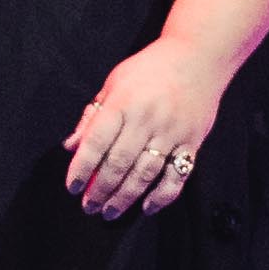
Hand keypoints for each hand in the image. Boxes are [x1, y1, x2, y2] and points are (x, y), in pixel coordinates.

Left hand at [61, 37, 229, 218]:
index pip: (96, 142)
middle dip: (101, 190)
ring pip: (145, 174)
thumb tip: (71, 146)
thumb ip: (92, 116)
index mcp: (122, 103)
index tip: (72, 187)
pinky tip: (147, 207)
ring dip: (126, 198)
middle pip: (119, 163)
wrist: (197, 58)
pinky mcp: (192, 142)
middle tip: (89, 206)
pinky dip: (162, 196)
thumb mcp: (114, 83)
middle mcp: (146, 120)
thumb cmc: (150, 69)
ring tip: (110, 212)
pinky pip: (177, 176)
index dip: (81, 168)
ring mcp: (171, 133)